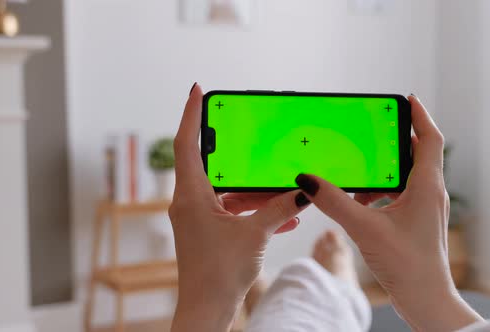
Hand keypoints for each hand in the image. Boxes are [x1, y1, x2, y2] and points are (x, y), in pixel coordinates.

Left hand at [169, 83, 310, 331]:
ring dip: (255, 190)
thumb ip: (280, 209)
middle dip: (235, 153)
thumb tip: (303, 191)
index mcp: (191, 196)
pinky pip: (234, 210)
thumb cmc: (218, 275)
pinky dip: (255, 210)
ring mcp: (200, 217)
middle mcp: (190, 202)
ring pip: (228, 190)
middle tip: (248, 134)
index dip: (192, 114)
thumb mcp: (254, 235)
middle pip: (212, 164)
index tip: (198, 91)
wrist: (207, 309)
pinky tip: (284, 216)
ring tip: (282, 188)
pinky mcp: (210, 231)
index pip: (186, 144)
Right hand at [294, 95, 482, 331]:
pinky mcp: (417, 221)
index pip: (430, 138)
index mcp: (426, 186)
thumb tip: (308, 181)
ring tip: (362, 167)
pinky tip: (361, 201)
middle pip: (418, 152)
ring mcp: (425, 208)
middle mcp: (430, 193)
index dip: (420, 115)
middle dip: (396, 140)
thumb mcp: (364, 228)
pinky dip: (383, 190)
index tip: (407, 99)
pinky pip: (402, 194)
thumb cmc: (407, 265)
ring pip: (407, 175)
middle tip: (375, 129)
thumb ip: (334, 202)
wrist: (425, 299)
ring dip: (386, 169)